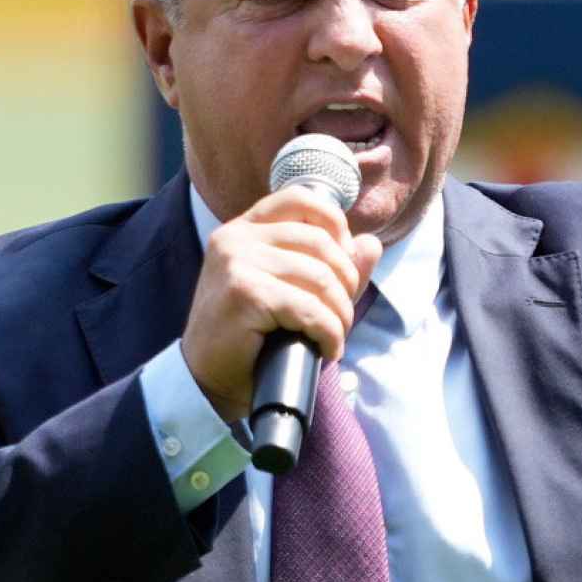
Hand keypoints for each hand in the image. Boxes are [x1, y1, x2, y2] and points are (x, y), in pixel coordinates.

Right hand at [182, 187, 383, 421]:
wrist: (209, 382)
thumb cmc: (250, 338)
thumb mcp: (292, 292)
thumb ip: (331, 267)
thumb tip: (372, 244)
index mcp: (243, 229)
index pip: (300, 199)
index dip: (335, 225)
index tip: (344, 263)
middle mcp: (235, 238)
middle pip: (320, 241)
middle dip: (346, 282)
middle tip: (342, 316)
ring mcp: (236, 263)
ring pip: (320, 277)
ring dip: (340, 314)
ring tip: (334, 337)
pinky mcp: (244, 294)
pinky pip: (309, 309)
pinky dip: (329, 333)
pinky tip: (327, 350)